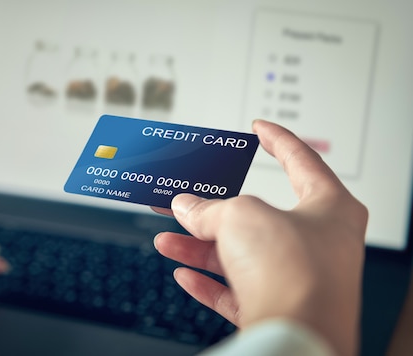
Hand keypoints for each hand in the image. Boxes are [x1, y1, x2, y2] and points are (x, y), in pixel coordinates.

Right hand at [153, 120, 367, 355]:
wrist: (297, 337)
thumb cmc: (294, 272)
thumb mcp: (241, 217)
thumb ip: (210, 209)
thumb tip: (187, 208)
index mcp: (329, 208)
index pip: (302, 160)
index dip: (276, 139)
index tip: (259, 129)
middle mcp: (317, 244)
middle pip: (255, 216)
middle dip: (212, 209)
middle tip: (184, 198)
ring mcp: (295, 279)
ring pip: (238, 256)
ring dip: (198, 247)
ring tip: (166, 238)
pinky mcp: (274, 308)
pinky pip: (234, 290)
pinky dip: (206, 281)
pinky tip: (183, 272)